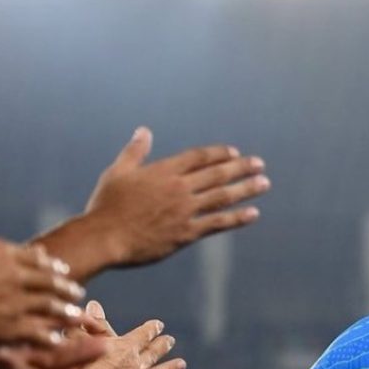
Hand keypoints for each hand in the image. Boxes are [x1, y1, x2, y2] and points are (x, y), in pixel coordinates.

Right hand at [0, 196, 84, 350]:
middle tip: (77, 293)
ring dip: (64, 311)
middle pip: (48, 281)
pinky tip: (56, 340)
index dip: (48, 266)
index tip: (60, 269)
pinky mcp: (11, 326)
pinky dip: (49, 335)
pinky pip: (38, 331)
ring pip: (50, 306)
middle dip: (64, 288)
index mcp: (0, 253)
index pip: (32, 258)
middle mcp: (14, 275)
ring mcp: (16, 301)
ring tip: (76, 316)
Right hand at [20, 301, 188, 368]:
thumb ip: (87, 323)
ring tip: (181, 364)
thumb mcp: (75, 341)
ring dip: (171, 368)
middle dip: (162, 345)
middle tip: (170, 340)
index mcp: (123, 347)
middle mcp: (136, 365)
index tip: (159, 325)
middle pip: (153, 353)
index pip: (143, 334)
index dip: (151, 329)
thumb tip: (93, 304)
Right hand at [78, 127, 268, 269]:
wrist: (104, 238)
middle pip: (217, 174)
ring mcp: (184, 210)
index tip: (234, 153)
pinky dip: (237, 218)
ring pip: (223, 197)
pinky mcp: (186, 233)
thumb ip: (134, 151)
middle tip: (260, 164)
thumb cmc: (106, 205)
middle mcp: (178, 188)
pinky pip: (217, 224)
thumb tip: (144, 130)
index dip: (218, 154)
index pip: (198, 157)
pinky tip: (254, 213)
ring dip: (246, 189)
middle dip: (241, 167)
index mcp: (163, 171)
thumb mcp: (117, 172)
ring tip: (264, 183)